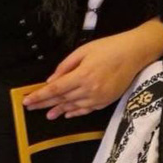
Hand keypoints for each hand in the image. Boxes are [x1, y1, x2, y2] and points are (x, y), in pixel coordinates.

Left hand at [23, 18, 162, 118]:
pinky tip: (68, 113)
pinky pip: (88, 109)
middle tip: (31, 108)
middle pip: (62, 99)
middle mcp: (90, 89)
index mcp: (83, 75)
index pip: (55, 89)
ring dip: (59, 110)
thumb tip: (51, 81)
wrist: (136, 52)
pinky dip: (76, 112)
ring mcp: (99, 97)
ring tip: (48, 115)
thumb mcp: (84, 50)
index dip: (39, 96)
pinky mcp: (107, 100)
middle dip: (45, 104)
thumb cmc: (110, 47)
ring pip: (74, 106)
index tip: (26, 100)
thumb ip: (66, 66)